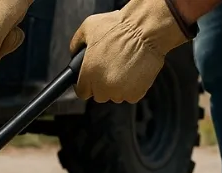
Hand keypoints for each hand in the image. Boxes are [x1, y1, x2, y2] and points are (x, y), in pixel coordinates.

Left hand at [70, 0, 189, 102]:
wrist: (146, 30)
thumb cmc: (120, 27)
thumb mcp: (87, 28)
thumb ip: (76, 44)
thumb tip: (74, 53)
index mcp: (88, 73)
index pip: (82, 92)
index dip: (86, 84)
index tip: (91, 78)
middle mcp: (103, 85)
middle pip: (99, 95)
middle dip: (102, 84)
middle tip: (110, 66)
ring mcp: (120, 91)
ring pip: (115, 95)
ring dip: (117, 85)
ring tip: (123, 66)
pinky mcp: (136, 93)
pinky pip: (130, 95)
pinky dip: (132, 87)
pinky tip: (133, 71)